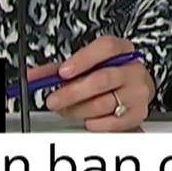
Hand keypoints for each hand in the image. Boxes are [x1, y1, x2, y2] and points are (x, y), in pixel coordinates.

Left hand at [32, 35, 155, 131]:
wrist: (133, 89)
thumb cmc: (105, 74)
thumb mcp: (84, 65)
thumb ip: (57, 70)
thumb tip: (33, 77)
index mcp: (121, 49)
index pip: (106, 48)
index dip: (83, 60)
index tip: (62, 72)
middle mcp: (133, 69)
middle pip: (102, 79)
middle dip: (73, 92)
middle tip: (53, 100)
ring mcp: (138, 91)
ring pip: (103, 103)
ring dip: (78, 110)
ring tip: (66, 110)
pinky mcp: (138, 113)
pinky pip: (111, 122)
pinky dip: (93, 122)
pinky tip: (86, 118)